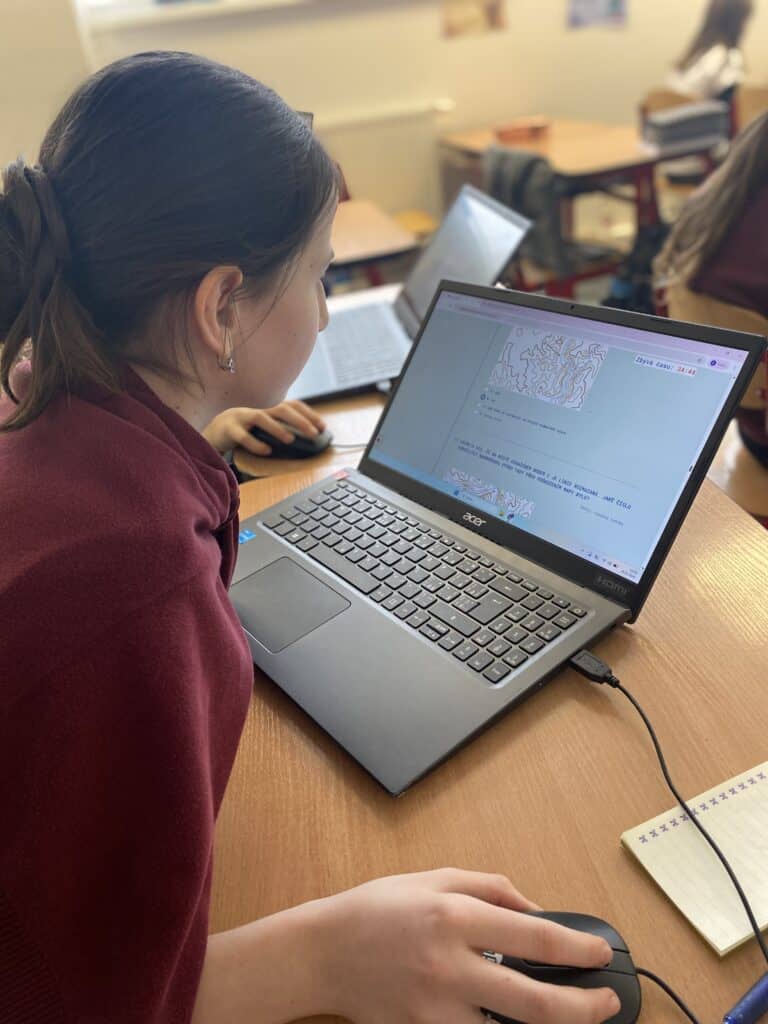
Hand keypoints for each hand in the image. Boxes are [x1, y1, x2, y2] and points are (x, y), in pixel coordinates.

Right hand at [202, 400, 325, 454]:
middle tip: (313, 433)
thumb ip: (281, 431)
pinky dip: (255, 443)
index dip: (308, 414)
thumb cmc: (245, 431)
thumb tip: (306, 442)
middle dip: (300, 420)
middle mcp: (258, 411)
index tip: (323, 427)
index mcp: (268, 411)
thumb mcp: (264, 428)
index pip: (292, 406)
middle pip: (281, 409)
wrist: (214, 431)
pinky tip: (266, 451)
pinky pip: (242, 436)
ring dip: (277, 428)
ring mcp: (242, 418)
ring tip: (290, 439)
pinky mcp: (229, 430)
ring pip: (261, 417)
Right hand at [318, 869, 619, 1023]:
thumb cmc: (377, 909)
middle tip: (607, 1004)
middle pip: (536, 1003)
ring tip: (570, 1019)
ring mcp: (437, 1010)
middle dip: (584, 1008)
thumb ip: (490, 888)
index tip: (600, 955)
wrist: (323, 952)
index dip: (578, 951)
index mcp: (454, 917)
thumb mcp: (434, 878)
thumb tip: (536, 910)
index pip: (535, 939)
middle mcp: (450, 967)